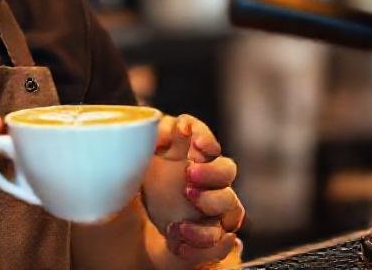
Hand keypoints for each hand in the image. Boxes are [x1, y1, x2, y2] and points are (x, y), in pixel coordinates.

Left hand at [142, 115, 243, 266]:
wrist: (139, 226)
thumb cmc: (147, 183)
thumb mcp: (144, 158)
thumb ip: (159, 137)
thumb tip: (179, 125)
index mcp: (191, 158)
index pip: (207, 143)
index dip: (206, 139)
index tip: (197, 144)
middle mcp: (209, 182)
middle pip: (228, 170)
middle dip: (212, 172)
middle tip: (188, 174)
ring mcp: (214, 210)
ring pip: (232, 208)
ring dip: (208, 209)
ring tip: (177, 222)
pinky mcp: (211, 237)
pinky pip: (221, 243)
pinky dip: (202, 245)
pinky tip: (177, 244)